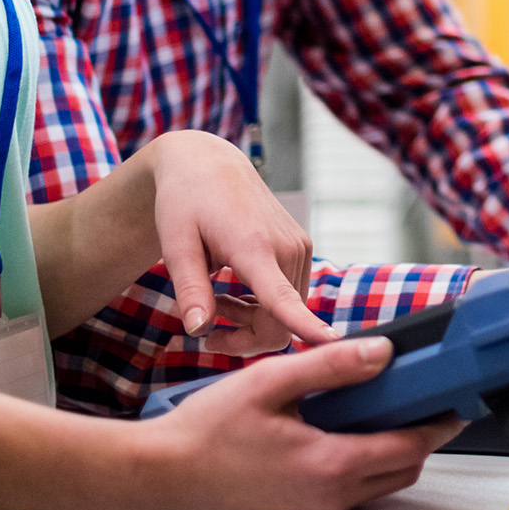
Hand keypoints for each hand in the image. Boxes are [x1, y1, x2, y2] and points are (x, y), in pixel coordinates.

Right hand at [135, 337, 463, 509]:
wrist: (165, 475)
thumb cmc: (206, 433)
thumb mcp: (270, 382)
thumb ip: (330, 365)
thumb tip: (381, 351)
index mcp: (330, 465)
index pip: (410, 447)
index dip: (439, 423)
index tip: (454, 400)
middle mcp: (332, 495)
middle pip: (405, 468)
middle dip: (422, 435)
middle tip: (423, 397)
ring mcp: (320, 507)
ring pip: (383, 482)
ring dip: (395, 449)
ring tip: (385, 407)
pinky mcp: (307, 509)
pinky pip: (356, 488)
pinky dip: (367, 461)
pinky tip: (347, 428)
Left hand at [141, 130, 339, 348]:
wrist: (209, 163)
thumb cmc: (185, 201)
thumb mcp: (175, 246)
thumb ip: (190, 290)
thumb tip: (198, 331)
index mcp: (254, 247)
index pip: (283, 299)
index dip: (307, 326)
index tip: (333, 345)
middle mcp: (288, 248)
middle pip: (281, 323)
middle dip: (246, 339)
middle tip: (206, 334)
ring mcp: (300, 247)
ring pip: (287, 314)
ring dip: (253, 322)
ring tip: (216, 303)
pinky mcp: (302, 247)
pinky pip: (291, 297)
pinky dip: (265, 306)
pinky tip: (236, 290)